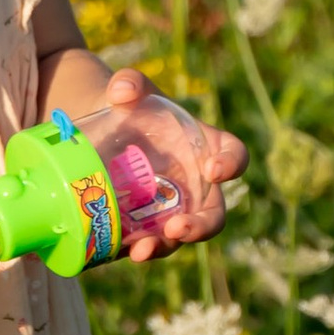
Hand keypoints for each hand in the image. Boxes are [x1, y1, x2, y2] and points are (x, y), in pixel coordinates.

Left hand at [101, 64, 246, 261]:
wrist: (99, 133)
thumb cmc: (130, 109)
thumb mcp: (131, 91)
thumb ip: (130, 83)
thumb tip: (122, 91)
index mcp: (208, 148)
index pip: (234, 157)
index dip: (230, 164)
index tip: (214, 168)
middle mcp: (198, 186)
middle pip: (214, 214)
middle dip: (201, 225)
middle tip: (179, 226)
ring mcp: (173, 210)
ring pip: (181, 236)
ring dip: (166, 245)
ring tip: (142, 250)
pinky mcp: (147, 226)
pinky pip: (151, 243)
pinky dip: (141, 250)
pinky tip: (127, 251)